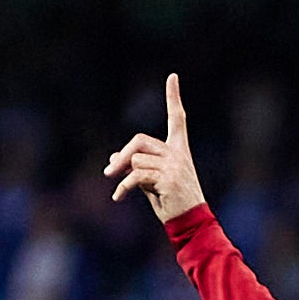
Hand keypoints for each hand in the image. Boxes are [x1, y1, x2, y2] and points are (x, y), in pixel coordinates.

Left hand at [102, 72, 203, 221]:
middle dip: (122, 155)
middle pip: (140, 140)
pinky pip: (136, 175)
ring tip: (125, 191)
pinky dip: (124, 186)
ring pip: (136, 160)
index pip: (178, 118)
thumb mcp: (152, 182)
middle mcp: (178, 153)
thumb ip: (136, 167)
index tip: (173, 77)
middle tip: (109, 171)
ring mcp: (174, 165)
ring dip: (125, 177)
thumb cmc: (171, 202)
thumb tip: (113, 160)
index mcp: (178, 150)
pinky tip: (118, 197)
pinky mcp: (167, 178)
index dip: (173, 97)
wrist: (189, 222)